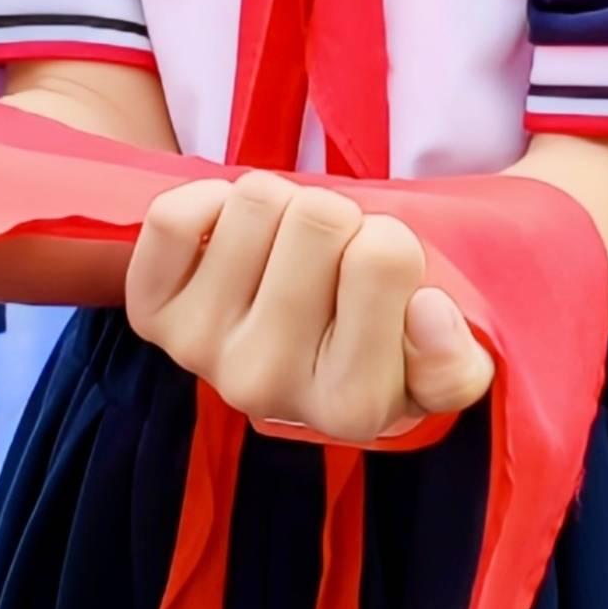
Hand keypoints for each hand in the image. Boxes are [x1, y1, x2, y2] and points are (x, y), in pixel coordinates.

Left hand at [124, 171, 495, 444]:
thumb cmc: (382, 345)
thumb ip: (455, 359)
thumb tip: (428, 311)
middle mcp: (266, 388)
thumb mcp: (444, 365)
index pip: (383, 255)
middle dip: (340, 220)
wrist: (299, 354)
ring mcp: (201, 352)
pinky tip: (236, 238)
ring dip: (283, 207)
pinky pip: (174, 216)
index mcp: (353, 408)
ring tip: (289, 251)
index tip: (382, 282)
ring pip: (257, 200)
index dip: (392, 243)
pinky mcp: (152, 316)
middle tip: (334, 261)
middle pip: (320, 218)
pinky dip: (211, 201)